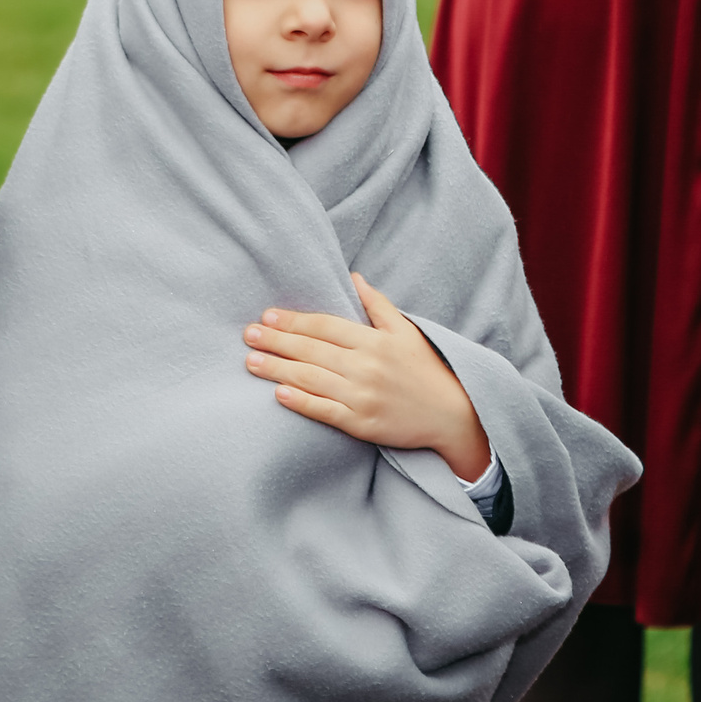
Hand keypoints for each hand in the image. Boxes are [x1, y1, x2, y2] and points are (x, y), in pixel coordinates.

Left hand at [244, 273, 492, 481]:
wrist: (452, 415)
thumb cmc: (426, 369)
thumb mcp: (406, 330)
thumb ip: (377, 304)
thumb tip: (353, 277)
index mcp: (375, 340)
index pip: (325, 326)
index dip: (294, 320)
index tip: (268, 315)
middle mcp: (366, 366)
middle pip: (311, 350)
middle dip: (277, 341)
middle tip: (248, 334)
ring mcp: (363, 396)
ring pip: (311, 380)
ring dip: (278, 370)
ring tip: (252, 361)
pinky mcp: (362, 424)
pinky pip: (324, 411)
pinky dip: (300, 402)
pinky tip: (279, 394)